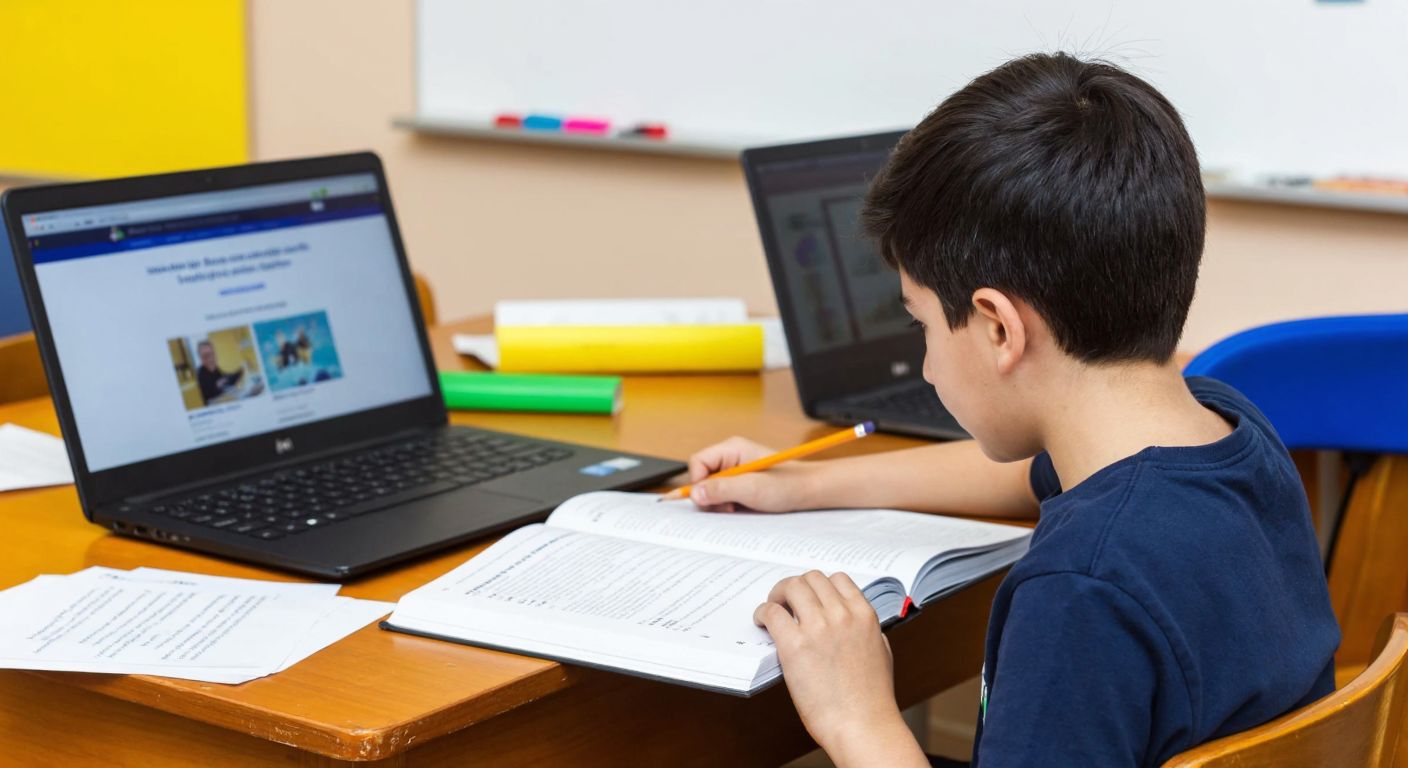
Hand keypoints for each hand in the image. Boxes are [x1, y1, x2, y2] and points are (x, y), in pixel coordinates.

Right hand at [686, 436, 816, 511]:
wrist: (808, 491)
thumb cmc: (787, 485)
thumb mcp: (752, 489)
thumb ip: (721, 489)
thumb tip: (694, 493)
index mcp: (731, 449)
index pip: (698, 462)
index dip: (698, 482)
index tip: (708, 499)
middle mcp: (730, 457)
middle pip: (701, 476)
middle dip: (709, 495)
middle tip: (726, 506)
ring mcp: (734, 470)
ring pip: (710, 488)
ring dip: (718, 502)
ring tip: (736, 507)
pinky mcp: (739, 483)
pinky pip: (721, 494)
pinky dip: (726, 504)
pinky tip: (739, 508)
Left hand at [754, 571, 926, 766]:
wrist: (862, 725)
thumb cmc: (872, 697)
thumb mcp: (880, 651)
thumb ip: (866, 629)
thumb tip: (848, 620)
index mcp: (864, 615)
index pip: (837, 579)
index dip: (819, 585)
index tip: (809, 596)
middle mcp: (842, 615)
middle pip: (811, 578)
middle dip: (796, 587)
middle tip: (786, 601)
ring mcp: (818, 627)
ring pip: (792, 587)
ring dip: (778, 594)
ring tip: (773, 608)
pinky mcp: (795, 645)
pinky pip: (772, 612)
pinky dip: (763, 612)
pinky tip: (762, 623)